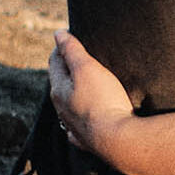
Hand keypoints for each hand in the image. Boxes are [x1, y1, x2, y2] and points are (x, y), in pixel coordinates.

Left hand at [47, 31, 134, 156]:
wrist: (119, 140)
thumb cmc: (104, 101)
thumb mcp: (87, 68)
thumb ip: (72, 50)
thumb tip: (58, 34)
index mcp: (59, 89)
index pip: (55, 61)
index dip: (62, 46)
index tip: (72, 36)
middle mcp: (62, 109)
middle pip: (61, 84)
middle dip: (68, 69)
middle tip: (80, 58)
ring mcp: (73, 126)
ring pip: (68, 106)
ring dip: (74, 94)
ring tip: (86, 86)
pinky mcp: (87, 140)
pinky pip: (78, 128)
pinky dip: (79, 119)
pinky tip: (83, 119)